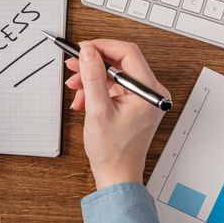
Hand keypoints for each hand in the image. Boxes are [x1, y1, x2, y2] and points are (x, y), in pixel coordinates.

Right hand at [65, 40, 169, 189]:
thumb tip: (88, 52)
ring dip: (91, 78)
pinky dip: (96, 89)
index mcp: (149, 92)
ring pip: (113, 74)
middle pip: (120, 62)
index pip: (128, 53)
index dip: (102, 47)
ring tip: (75, 88)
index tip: (82, 49)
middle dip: (93, 64)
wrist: (117, 175)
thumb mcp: (98, 111)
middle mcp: (151, 92)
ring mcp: (143, 98)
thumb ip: (93, 77)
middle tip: (73, 66)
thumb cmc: (113, 152)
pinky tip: (83, 100)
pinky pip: (113, 86)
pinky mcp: (134, 103)